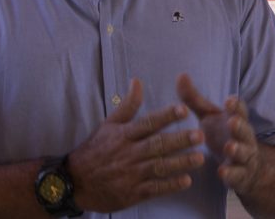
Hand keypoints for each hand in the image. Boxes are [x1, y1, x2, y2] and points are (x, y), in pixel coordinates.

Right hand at [68, 79, 204, 212]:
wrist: (75, 182)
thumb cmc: (96, 150)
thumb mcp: (109, 124)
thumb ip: (128, 105)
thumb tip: (137, 80)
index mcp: (124, 135)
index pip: (148, 123)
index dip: (166, 116)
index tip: (183, 110)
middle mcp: (129, 153)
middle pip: (157, 145)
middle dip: (179, 140)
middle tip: (199, 135)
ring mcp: (131, 174)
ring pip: (159, 167)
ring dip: (180, 163)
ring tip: (199, 158)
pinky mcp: (132, 193)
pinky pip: (154, 188)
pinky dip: (169, 185)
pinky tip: (186, 181)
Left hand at [176, 74, 262, 195]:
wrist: (246, 167)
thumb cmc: (222, 135)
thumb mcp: (208, 116)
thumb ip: (194, 99)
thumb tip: (180, 75)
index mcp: (235, 119)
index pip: (239, 110)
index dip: (235, 106)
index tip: (229, 101)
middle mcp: (243, 137)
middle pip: (245, 130)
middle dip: (240, 126)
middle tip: (233, 121)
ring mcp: (243, 156)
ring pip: (243, 152)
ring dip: (237, 149)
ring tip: (230, 147)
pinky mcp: (240, 174)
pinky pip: (238, 175)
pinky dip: (231, 173)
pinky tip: (222, 172)